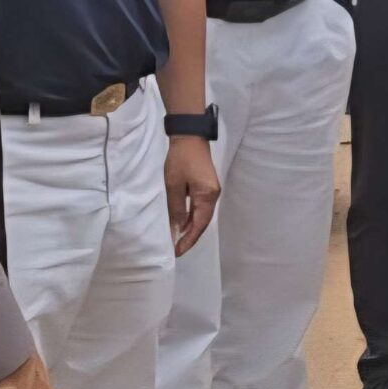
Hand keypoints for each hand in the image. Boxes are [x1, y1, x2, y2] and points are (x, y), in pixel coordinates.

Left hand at [164, 137, 218, 256]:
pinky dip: (192, 217)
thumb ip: (176, 208)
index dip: (189, 239)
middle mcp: (213, 195)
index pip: (199, 224)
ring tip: (178, 239)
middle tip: (176, 249)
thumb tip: (177, 229)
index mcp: (207, 196)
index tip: (177, 251)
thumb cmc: (181, 160)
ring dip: (191, 227)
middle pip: (203, 222)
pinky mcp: (207, 186)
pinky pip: (201, 207)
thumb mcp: (174, 185)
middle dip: (190, 236)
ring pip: (202, 215)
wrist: (190, 137)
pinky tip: (182, 222)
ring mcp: (212, 190)